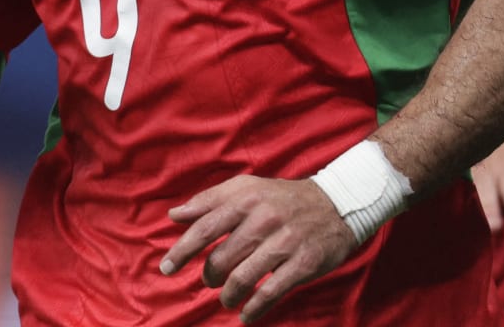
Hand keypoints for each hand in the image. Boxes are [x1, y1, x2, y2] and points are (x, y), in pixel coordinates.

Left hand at [160, 175, 356, 322]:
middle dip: (210, 276)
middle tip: (209, 281)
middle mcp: (264, 219)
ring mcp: (285, 242)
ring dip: (228, 295)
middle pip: (222, 258)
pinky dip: (254, 309)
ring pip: (243, 278)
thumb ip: (208, 201)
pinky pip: (271, 292)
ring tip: (226, 298)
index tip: (166, 268)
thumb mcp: (246, 189)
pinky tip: (246, 315)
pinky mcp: (303, 264)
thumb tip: (174, 216)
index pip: (205, 227)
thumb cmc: (281, 198)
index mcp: (245, 199)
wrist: (337, 204)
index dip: (182, 250)